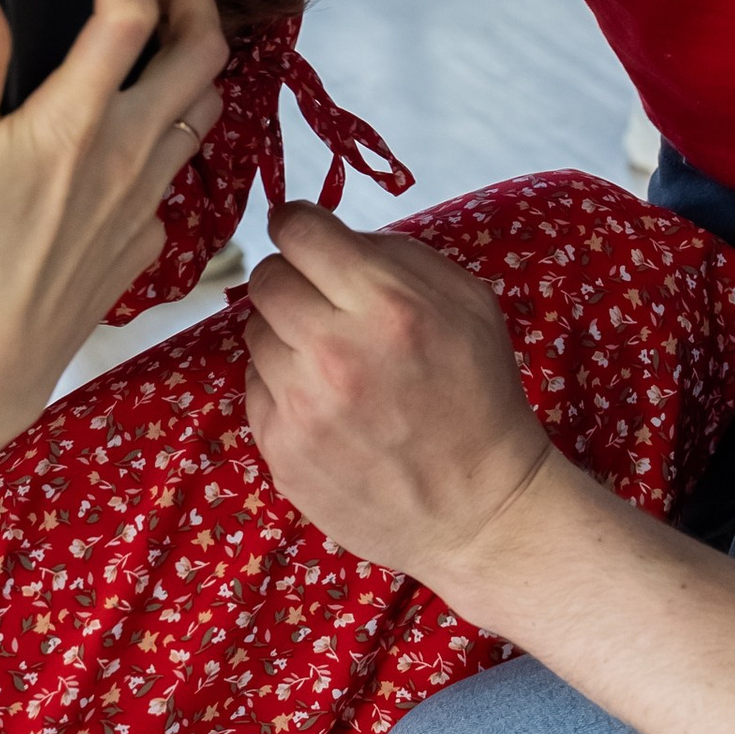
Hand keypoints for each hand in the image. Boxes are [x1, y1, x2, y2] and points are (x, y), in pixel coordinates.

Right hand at [0, 0, 227, 476]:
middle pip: (206, 48)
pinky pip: (175, 167)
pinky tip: (114, 136)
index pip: (131, 7)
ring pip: (203, 106)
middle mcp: (132, 154)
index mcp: (79, 122)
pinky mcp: (148, 238)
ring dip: (188, 59)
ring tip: (143, 41)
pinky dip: (160, 131)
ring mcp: (149, 199)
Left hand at [244, 204, 557, 604]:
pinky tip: (326, 405)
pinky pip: (255, 387)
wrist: (480, 510)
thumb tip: (331, 234)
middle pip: (266, 277)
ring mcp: (302, 407)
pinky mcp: (281, 451)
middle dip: (292, 278)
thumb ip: (398, 255)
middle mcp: (335, 352)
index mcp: (388, 304)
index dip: (298, 223)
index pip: (299, 230)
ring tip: (333, 363)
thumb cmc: (479, 397)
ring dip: (287, 336)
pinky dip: (283, 387)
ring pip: (254, 331)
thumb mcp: (469, 304)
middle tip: (322, 301)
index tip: (302, 231)